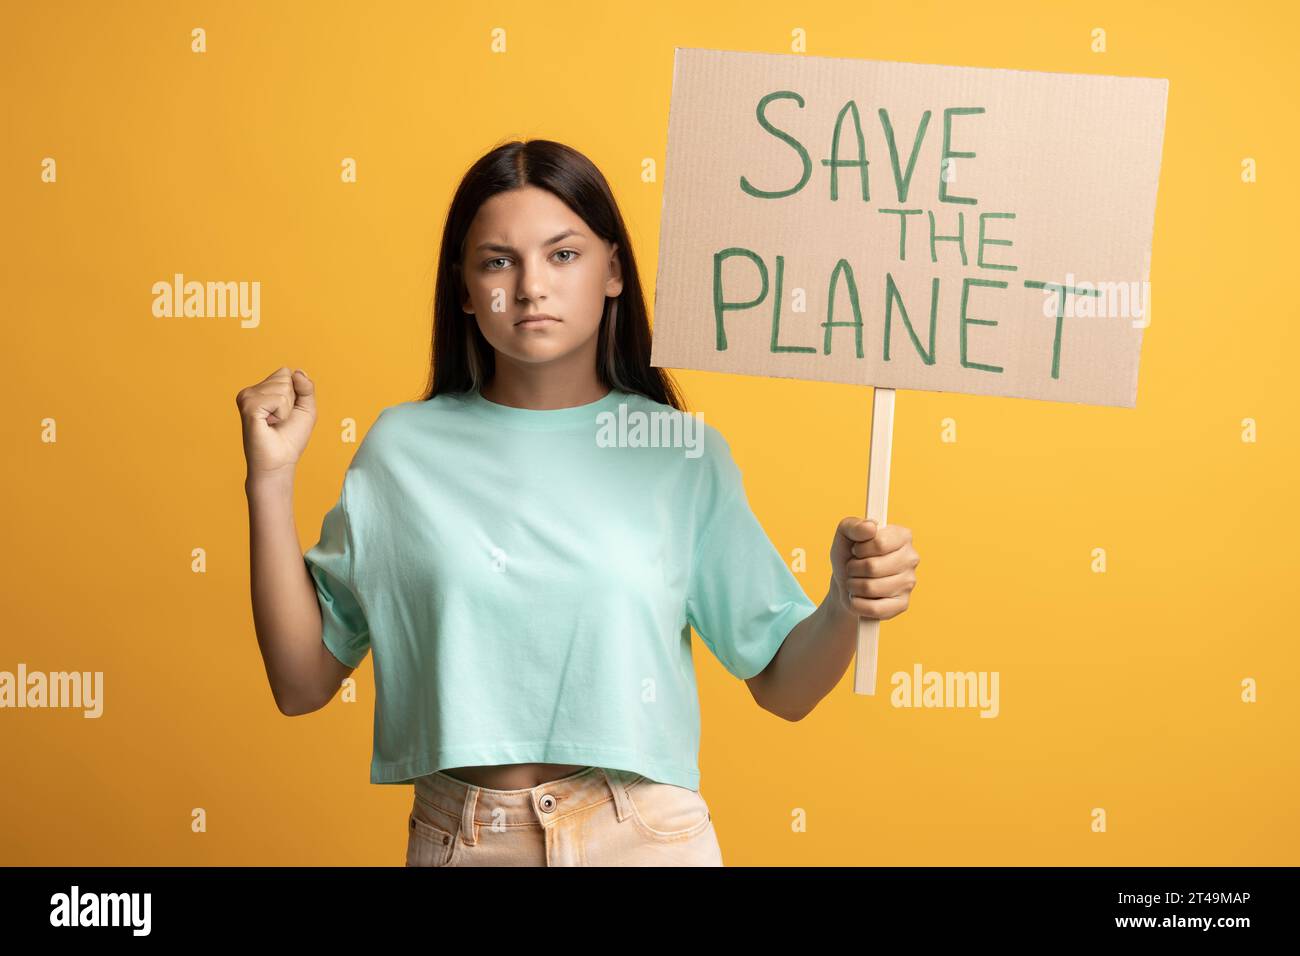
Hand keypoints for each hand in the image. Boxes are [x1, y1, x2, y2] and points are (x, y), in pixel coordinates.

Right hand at [236, 366, 316, 480]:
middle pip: (285, 377)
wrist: (279, 462)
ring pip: (283, 387)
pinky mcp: (248, 407)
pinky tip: (269, 424)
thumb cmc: (291, 438)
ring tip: (274, 423)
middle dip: (291, 401)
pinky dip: (281, 414)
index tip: (286, 413)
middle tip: (280, 420)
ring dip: (286, 409)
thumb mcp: (306, 408)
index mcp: (261, 390)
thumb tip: (297, 371)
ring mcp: (247, 398)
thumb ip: (306, 387)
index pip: (286, 373)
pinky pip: (278, 399)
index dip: (296, 394)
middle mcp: (251, 391)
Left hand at [830, 517, 919, 619]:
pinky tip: (859, 597)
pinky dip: (857, 604)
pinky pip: (874, 608)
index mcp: (902, 536)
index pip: (879, 543)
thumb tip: (870, 527)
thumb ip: (854, 526)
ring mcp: (909, 583)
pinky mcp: (903, 605)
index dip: (860, 549)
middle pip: (873, 567)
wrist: (846, 583)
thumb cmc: (849, 555)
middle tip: (853, 568)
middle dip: (853, 568)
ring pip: (870, 588)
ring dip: (853, 586)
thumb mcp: (844, 535)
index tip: (856, 550)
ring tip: (855, 581)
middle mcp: (911, 558)